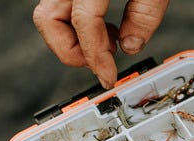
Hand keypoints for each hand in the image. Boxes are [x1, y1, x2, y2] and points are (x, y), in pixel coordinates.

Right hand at [33, 0, 169, 88]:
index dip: (96, 56)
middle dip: (71, 52)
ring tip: (108, 42)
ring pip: (49, 17)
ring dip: (72, 40)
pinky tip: (105, 28)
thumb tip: (130, 47)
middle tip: (102, 63)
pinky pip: (61, 9)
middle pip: (48, 21)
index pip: (83, 24)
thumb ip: (145, 13)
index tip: (108, 78)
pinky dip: (76, 26)